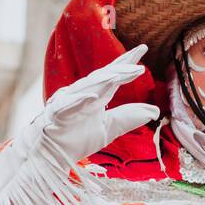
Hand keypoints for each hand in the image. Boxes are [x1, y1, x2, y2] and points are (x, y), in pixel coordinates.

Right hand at [23, 43, 158, 165]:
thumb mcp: (108, 129)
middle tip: (139, 56)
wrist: (48, 155)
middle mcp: (81, 93)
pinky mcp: (56, 116)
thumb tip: (156, 112)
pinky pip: (68, 106)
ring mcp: (67, 102)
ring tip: (123, 73)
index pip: (113, 75)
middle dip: (120, 66)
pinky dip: (79, 100)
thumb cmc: (75, 138)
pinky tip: (93, 96)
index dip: (127, 62)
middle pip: (103, 76)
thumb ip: (129, 118)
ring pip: (88, 87)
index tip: (143, 49)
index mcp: (94, 95)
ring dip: (105, 79)